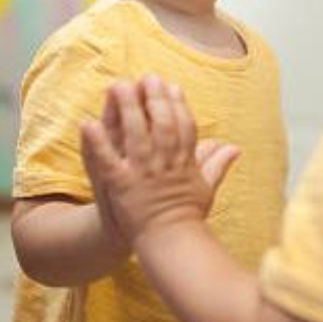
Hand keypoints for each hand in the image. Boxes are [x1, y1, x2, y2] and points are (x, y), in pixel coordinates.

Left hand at [79, 75, 239, 245]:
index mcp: (185, 163)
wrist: (170, 245)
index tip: (171, 85)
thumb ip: (218, 164)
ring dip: (126, 109)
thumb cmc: (188, 218)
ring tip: (118, 86)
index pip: (184, 126)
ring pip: (135, 135)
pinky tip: (87, 124)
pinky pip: (107, 161)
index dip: (178, 104)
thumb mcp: (206, 188)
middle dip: (154, 98)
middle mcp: (165, 164)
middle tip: (146, 77)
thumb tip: (235, 147)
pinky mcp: (121, 186)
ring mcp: (143, 174)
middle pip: (162, 124)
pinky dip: (98, 143)